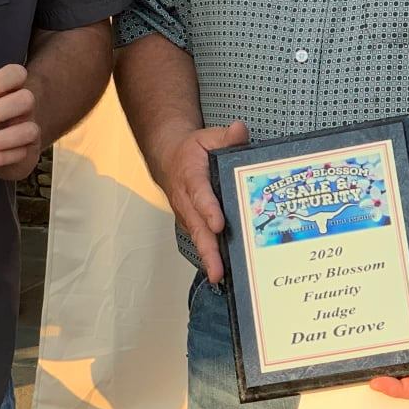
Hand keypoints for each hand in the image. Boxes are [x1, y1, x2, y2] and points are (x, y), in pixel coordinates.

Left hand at [0, 64, 42, 179]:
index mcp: (10, 90)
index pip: (16, 74)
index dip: (1, 81)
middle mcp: (23, 108)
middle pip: (26, 99)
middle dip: (0, 110)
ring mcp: (28, 129)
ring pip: (29, 129)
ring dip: (1, 139)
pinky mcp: (28, 151)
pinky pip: (21, 154)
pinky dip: (0, 157)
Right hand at [160, 120, 249, 282]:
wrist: (168, 158)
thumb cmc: (192, 150)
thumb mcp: (207, 136)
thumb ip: (225, 137)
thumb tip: (239, 130)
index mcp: (191, 176)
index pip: (200, 195)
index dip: (208, 210)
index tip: (218, 224)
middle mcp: (187, 201)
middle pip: (197, 227)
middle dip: (207, 250)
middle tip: (217, 270)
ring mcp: (188, 215)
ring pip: (198, 238)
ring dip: (209, 258)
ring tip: (220, 277)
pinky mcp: (193, 224)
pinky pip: (202, 241)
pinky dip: (211, 257)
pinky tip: (224, 272)